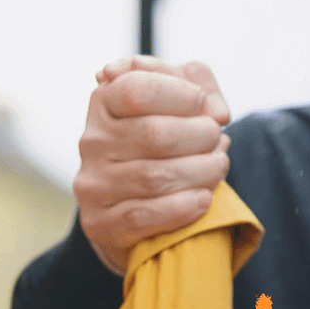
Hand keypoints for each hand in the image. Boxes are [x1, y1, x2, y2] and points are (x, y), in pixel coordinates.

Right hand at [75, 57, 230, 274]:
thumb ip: (200, 85)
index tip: (203, 106)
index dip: (181, 94)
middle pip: (154, 134)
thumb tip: (217, 113)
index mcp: (104, 103)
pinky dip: (182, 207)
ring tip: (217, 168)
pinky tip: (203, 200)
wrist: (133, 208)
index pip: (136, 89)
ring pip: (154, 177)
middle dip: (200, 136)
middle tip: (217, 141)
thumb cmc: (163, 146)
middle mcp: (92, 142)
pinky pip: (143, 215)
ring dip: (201, 172)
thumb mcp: (178, 103)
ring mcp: (92, 184)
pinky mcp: (99, 223)